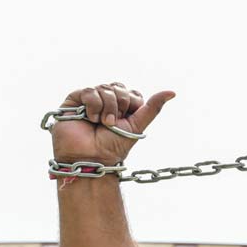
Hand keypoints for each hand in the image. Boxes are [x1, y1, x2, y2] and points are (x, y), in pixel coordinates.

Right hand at [51, 83, 174, 164]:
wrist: (89, 159)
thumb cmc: (111, 148)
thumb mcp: (136, 127)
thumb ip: (152, 108)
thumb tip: (172, 92)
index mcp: (122, 110)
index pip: (132, 93)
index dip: (132, 104)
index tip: (126, 120)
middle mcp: (106, 103)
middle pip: (119, 88)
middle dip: (120, 104)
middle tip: (112, 123)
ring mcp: (90, 101)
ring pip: (105, 87)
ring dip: (107, 106)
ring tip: (102, 123)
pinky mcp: (74, 101)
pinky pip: (89, 90)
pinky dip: (93, 104)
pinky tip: (91, 118)